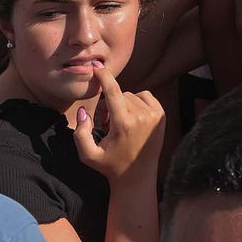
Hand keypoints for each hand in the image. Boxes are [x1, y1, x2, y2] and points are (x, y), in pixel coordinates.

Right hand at [73, 64, 163, 184]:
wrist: (138, 174)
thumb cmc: (110, 165)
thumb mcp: (88, 155)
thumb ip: (80, 133)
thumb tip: (83, 111)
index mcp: (124, 124)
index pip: (113, 92)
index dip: (105, 77)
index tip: (97, 66)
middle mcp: (142, 116)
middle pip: (119, 95)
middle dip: (109, 105)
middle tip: (106, 125)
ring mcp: (155, 114)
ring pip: (131, 95)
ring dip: (122, 104)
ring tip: (119, 125)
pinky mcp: (161, 114)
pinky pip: (144, 96)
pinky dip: (136, 102)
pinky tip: (131, 118)